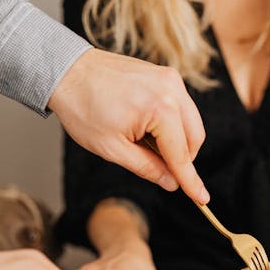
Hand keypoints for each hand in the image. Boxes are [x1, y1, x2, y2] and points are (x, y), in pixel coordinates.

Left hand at [48, 48, 209, 203]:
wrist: (67, 70)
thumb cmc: (83, 107)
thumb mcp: (112, 149)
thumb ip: (148, 168)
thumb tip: (172, 183)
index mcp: (160, 108)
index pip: (181, 154)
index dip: (191, 181)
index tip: (202, 199)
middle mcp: (171, 89)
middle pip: (194, 138)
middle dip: (182, 159)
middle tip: (157, 168)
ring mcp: (170, 79)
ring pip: (190, 123)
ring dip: (176, 141)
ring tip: (143, 142)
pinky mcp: (166, 75)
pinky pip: (181, 108)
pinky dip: (171, 125)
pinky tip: (146, 127)